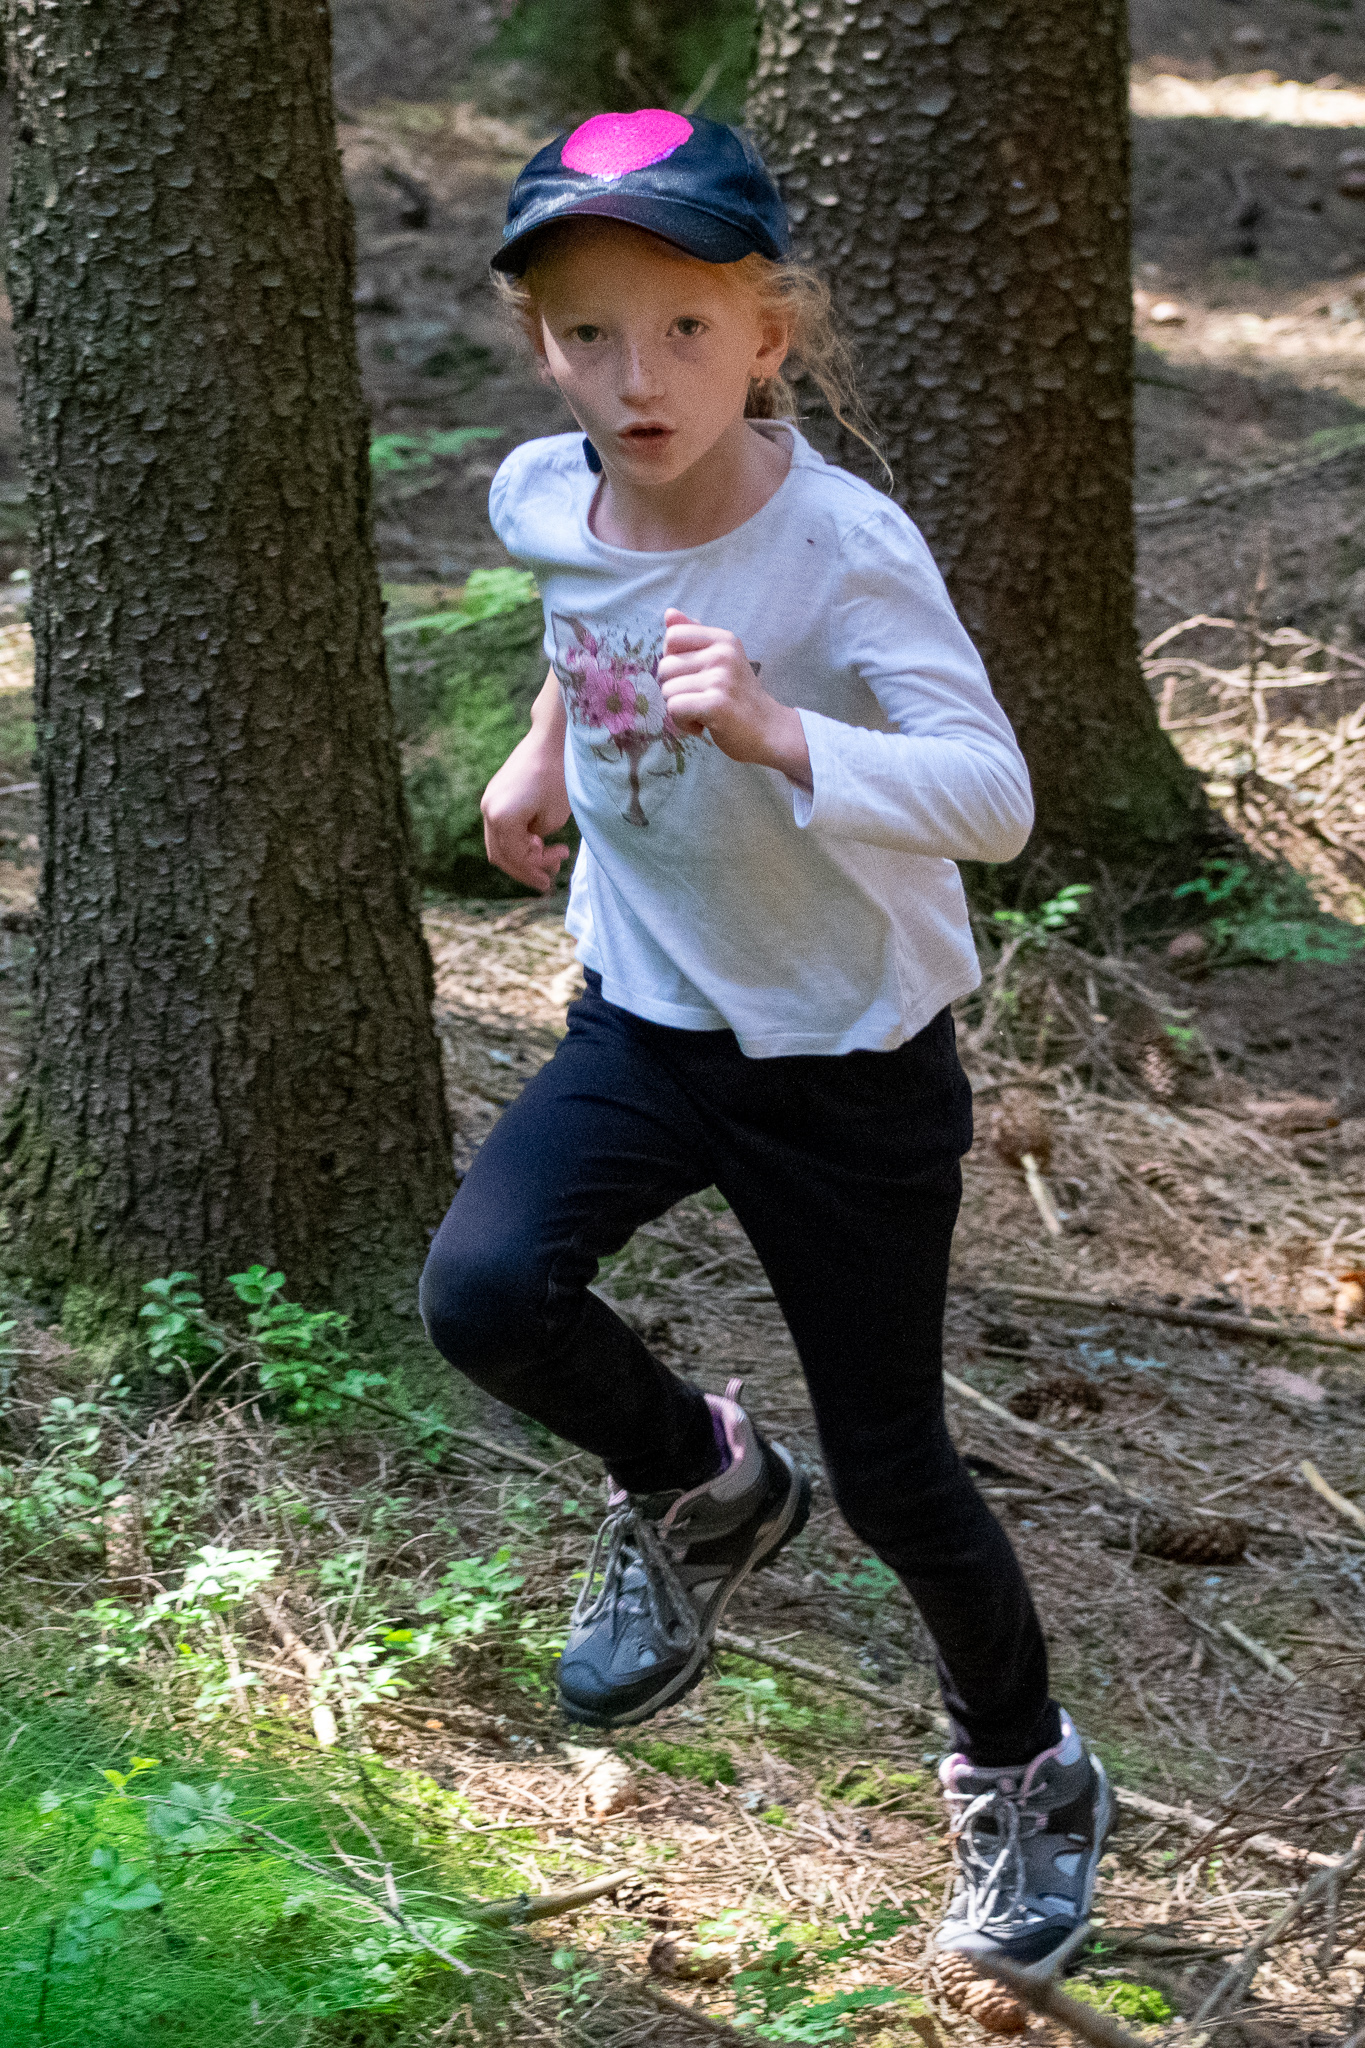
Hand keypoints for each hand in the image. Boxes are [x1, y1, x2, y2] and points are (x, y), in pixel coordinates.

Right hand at [481, 677, 572, 892]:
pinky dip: (517, 838)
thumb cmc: (557, 776)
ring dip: (521, 854)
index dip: (533, 871)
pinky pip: (501, 826)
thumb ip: (539, 841)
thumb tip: (532, 846)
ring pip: (499, 842)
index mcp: (501, 817)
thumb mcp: (554, 818)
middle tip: (548, 877)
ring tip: (547, 855)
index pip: (513, 858)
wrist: (551, 738)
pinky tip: (537, 839)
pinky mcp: (496, 793)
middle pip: (500, 854)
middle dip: (525, 868)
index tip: (555, 873)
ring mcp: (489, 800)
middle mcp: (488, 810)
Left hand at [657, 610, 810, 788]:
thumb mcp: (721, 659)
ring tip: (702, 712)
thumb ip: (695, 636)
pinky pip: (674, 708)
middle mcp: (722, 654)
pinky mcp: (715, 704)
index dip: (672, 659)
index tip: (692, 675)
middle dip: (674, 689)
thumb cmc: (739, 696)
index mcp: (723, 639)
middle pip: (665, 666)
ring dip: (679, 709)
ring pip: (667, 691)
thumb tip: (669, 614)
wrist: (769, 730)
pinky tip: (701, 725)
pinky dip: (682, 723)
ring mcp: (720, 679)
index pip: (673, 636)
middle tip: (699, 699)